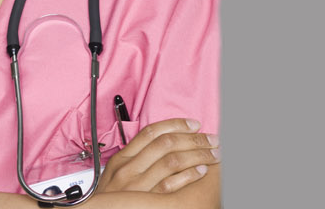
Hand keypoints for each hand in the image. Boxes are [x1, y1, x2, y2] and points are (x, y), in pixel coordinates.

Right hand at [93, 118, 218, 194]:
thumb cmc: (111, 199)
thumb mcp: (116, 173)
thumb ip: (136, 158)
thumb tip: (165, 143)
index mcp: (122, 158)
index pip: (151, 132)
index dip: (176, 125)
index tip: (195, 125)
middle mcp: (129, 169)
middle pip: (166, 144)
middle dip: (194, 139)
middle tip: (211, 139)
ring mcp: (138, 185)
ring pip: (172, 161)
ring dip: (198, 155)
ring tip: (213, 154)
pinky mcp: (147, 201)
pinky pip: (172, 184)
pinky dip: (190, 175)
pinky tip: (202, 170)